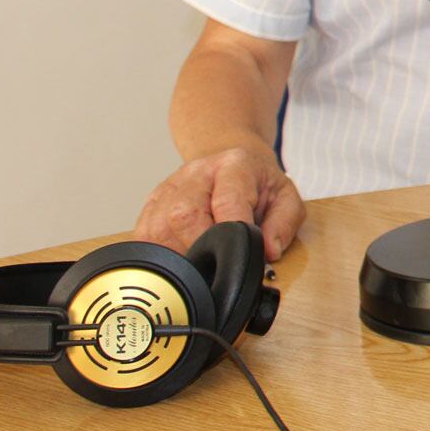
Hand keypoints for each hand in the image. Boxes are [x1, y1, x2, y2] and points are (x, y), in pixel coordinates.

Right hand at [134, 145, 304, 262]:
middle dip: (201, 249)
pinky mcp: (150, 205)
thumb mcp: (285, 197)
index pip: (228, 200)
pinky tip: (179, 259)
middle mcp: (196, 174)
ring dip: (178, 256)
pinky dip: (160, 255)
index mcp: (234, 166)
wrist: (231, 163)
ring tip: (200, 265)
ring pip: (158, 229)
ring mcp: (168, 188)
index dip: (232, 231)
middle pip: (184, 216)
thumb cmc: (258, 184)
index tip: (240, 255)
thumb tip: (269, 251)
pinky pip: (144, 237)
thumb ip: (284, 223)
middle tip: (217, 267)